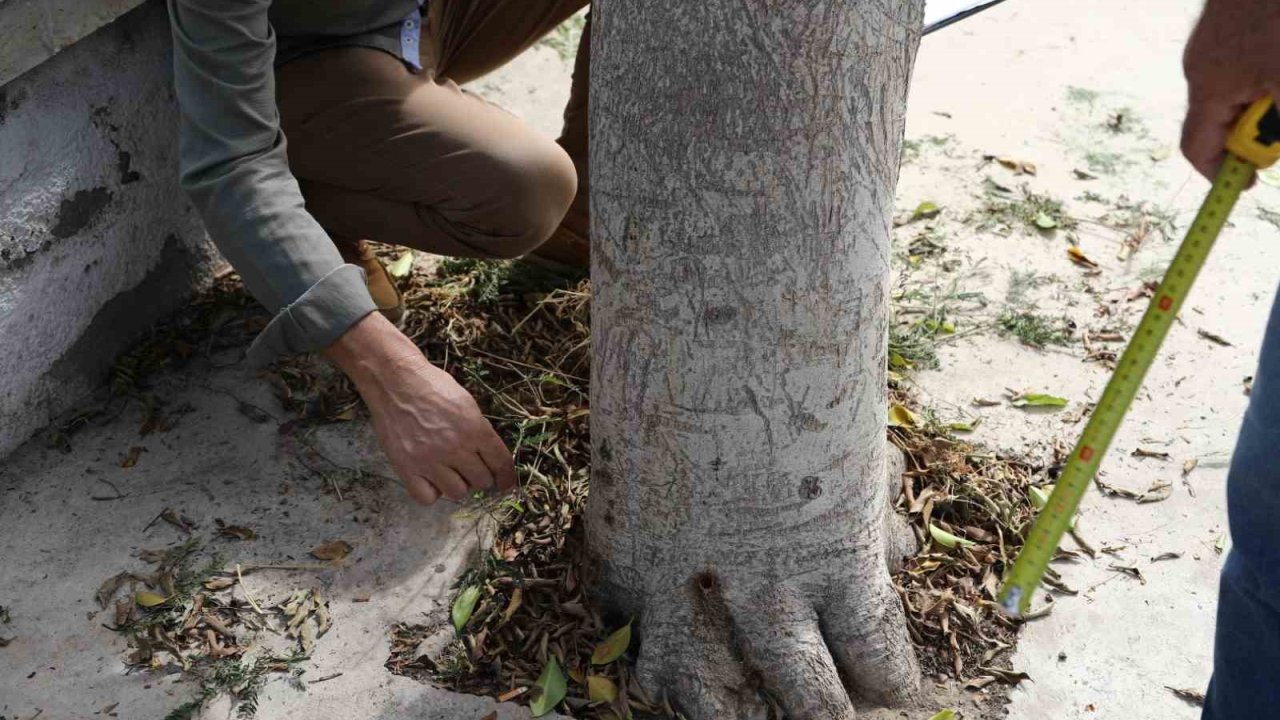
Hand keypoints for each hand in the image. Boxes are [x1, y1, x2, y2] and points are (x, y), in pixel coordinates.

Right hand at [323, 313, 517, 503]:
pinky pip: (427, 498)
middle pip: (481, 481)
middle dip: (481, 476)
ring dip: (457, 485)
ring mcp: (430, 460)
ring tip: (449, 471)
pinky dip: (431, 492)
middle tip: (471, 469)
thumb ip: (479, 430)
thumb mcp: (466, 402)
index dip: (507, 477)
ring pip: (457, 493)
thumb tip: (490, 455)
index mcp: (475, 429)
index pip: (501, 463)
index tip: (506, 483)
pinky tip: (430, 479)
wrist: (395, 381)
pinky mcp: (407, 467)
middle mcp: (455, 448)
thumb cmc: (432, 386)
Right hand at [1182, 0, 1279, 178]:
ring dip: (1266, 97)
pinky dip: (1266, 73)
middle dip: (1254, 130)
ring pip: (1237, 90)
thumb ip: (1279, 126)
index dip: (1219, 174)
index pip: (1196, 149)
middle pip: (1220, 119)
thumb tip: (1272, 154)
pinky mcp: (1233, 24)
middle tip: (1279, 123)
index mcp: (1206, 89)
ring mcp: (1215, 42)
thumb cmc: (1274, 19)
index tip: (1249, 184)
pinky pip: (1246, 63)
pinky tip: (1277, 57)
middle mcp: (1201, 68)